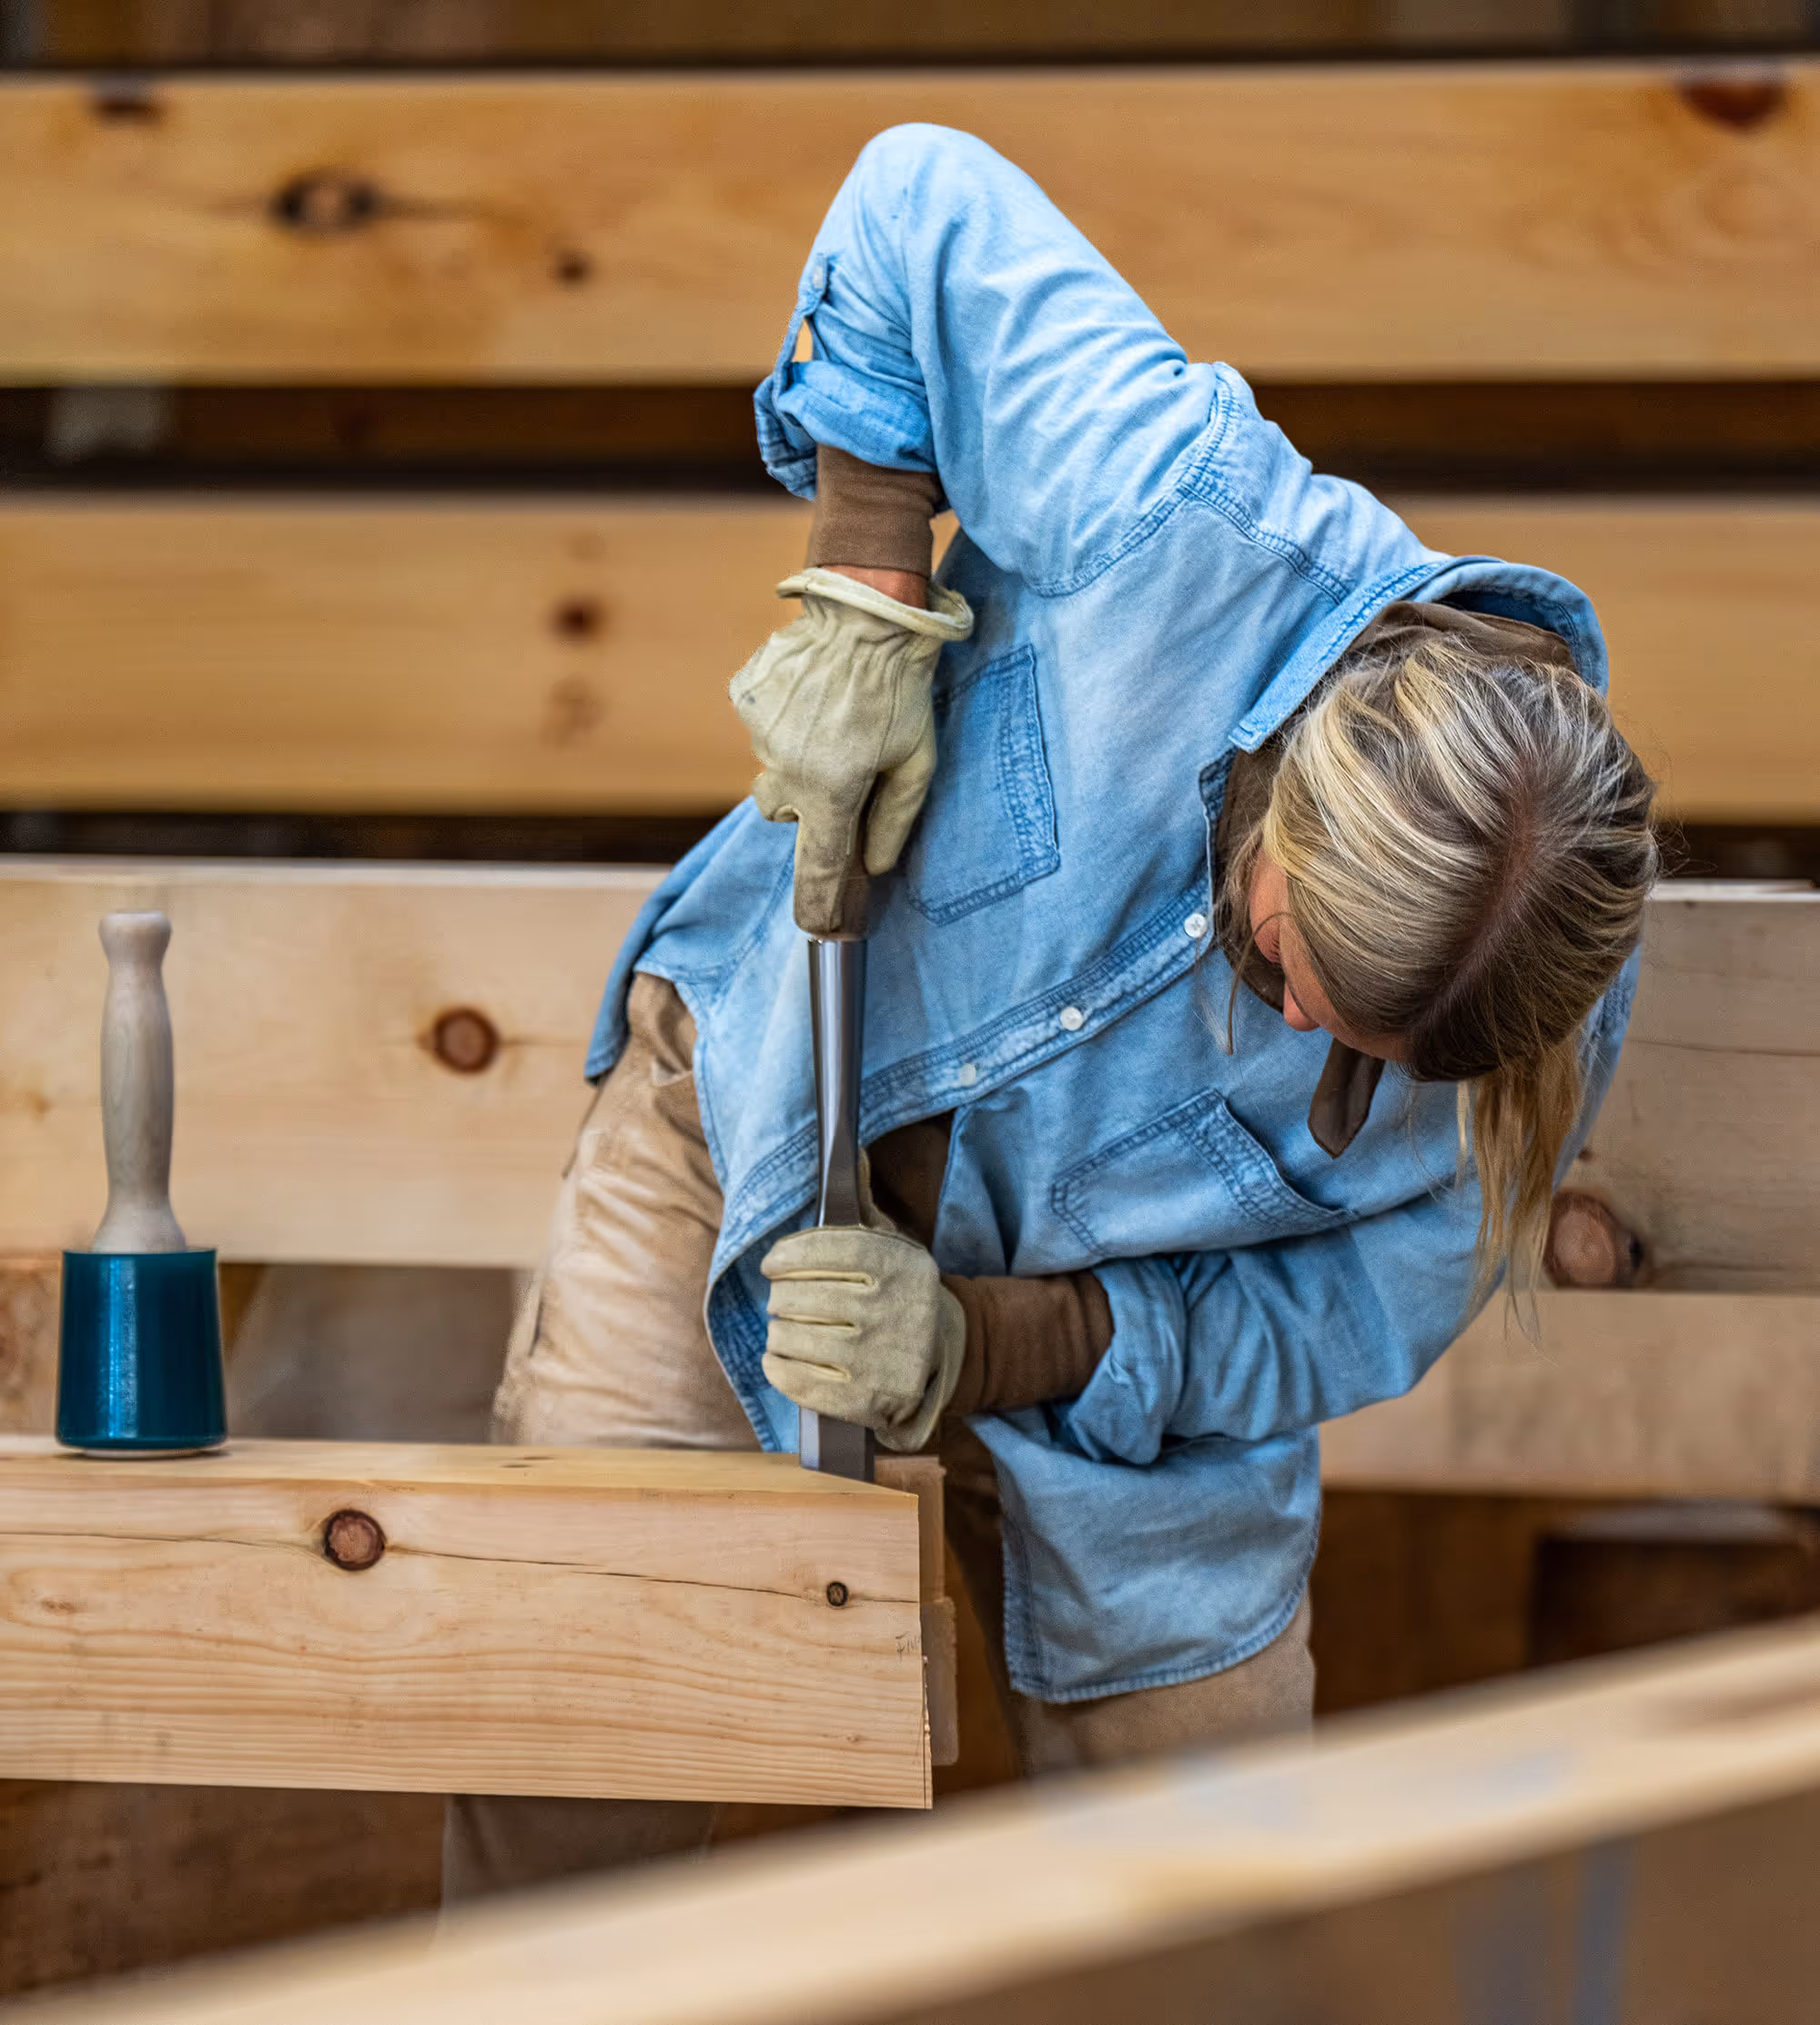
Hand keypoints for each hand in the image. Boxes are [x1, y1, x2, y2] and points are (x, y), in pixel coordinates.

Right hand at [730, 568, 971, 935]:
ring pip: (772, 766)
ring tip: (832, 715)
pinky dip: (783, 719)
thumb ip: (896, 821)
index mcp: (832, 788)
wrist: (867, 606)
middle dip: (809, 799)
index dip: (818, 905)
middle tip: (843, 762)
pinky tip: (812, 692)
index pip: (818, 865)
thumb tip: (875, 866)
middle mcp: (787, 767)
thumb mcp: (918, 760)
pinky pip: (761, 726)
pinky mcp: (746, 697)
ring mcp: (760, 731)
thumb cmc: (903, 686)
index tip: (818, 929)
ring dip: (797, 754)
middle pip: (784, 811)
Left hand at [760, 1224, 966, 1453]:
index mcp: (903, 1265)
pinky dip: (777, 1368)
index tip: (770, 1264)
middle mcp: (894, 1309)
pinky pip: (799, 1381)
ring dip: (777, 1332)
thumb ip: (860, 1227)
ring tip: (782, 1330)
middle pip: (803, 1295)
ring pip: (795, 1337)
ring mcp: (881, 1358)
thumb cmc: (898, 1297)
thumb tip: (823, 1197)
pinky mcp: (867, 1398)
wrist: (941, 1358)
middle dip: (780, 1296)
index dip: (789, 1254)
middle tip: (779, 1300)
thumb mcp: (896, 1254)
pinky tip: (776, 1359)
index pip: (831, 1249)